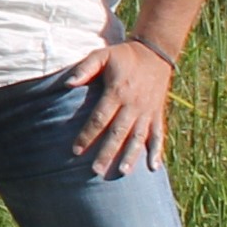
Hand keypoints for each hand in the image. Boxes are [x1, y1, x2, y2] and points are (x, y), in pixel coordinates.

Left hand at [64, 40, 176, 175]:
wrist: (155, 53)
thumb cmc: (123, 56)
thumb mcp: (102, 55)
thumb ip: (85, 68)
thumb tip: (67, 83)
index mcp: (118, 91)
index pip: (100, 118)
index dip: (88, 135)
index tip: (76, 150)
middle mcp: (134, 104)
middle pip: (118, 132)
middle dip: (107, 152)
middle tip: (96, 171)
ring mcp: (148, 111)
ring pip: (138, 137)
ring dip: (131, 155)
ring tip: (122, 173)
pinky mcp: (158, 114)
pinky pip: (159, 135)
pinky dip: (157, 151)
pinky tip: (153, 167)